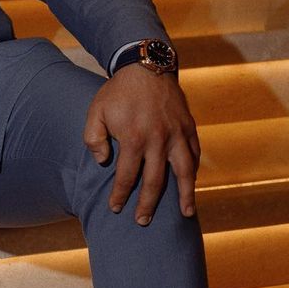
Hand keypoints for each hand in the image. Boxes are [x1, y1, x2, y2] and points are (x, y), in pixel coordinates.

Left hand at [83, 67, 199, 224]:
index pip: (126, 175)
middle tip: (142, 221)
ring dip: (185, 195)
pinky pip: (194, 154)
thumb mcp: (96, 111)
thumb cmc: (117, 92)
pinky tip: (191, 184)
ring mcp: (177, 134)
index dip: (120, 194)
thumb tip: (103, 162)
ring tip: (185, 214)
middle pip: (155, 181)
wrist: (146, 66)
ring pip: (184, 171)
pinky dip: (194, 171)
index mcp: (133, 138)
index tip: (116, 208)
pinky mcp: (188, 127)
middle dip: (148, 204)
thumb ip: (93, 138)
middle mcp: (158, 139)